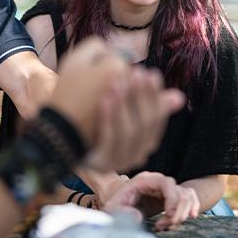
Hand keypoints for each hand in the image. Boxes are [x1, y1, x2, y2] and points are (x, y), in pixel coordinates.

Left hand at [47, 38, 183, 168]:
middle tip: (134, 73)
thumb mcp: (119, 96)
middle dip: (141, 97)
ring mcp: (119, 161)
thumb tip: (179, 96)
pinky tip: (103, 99)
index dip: (154, 94)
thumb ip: (145, 96)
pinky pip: (109, 141)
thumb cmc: (90, 109)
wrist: (58, 132)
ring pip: (129, 133)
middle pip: (145, 125)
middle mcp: (137, 153)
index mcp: (145, 138)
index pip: (157, 117)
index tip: (149, 73)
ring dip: (124, 105)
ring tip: (115, 82)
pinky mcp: (101, 164)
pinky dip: (108, 119)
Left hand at [103, 171, 199, 230]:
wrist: (118, 198)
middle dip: (177, 212)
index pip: (166, 183)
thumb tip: (137, 216)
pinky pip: (189, 197)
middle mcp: (158, 181)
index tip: (168, 215)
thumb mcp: (112, 207)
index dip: (172, 199)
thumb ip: (122, 211)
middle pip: (179, 191)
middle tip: (164, 225)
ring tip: (167, 225)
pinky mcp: (171, 196)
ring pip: (186, 196)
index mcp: (145, 180)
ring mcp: (166, 188)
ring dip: (182, 213)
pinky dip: (193, 206)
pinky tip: (191, 216)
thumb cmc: (116, 202)